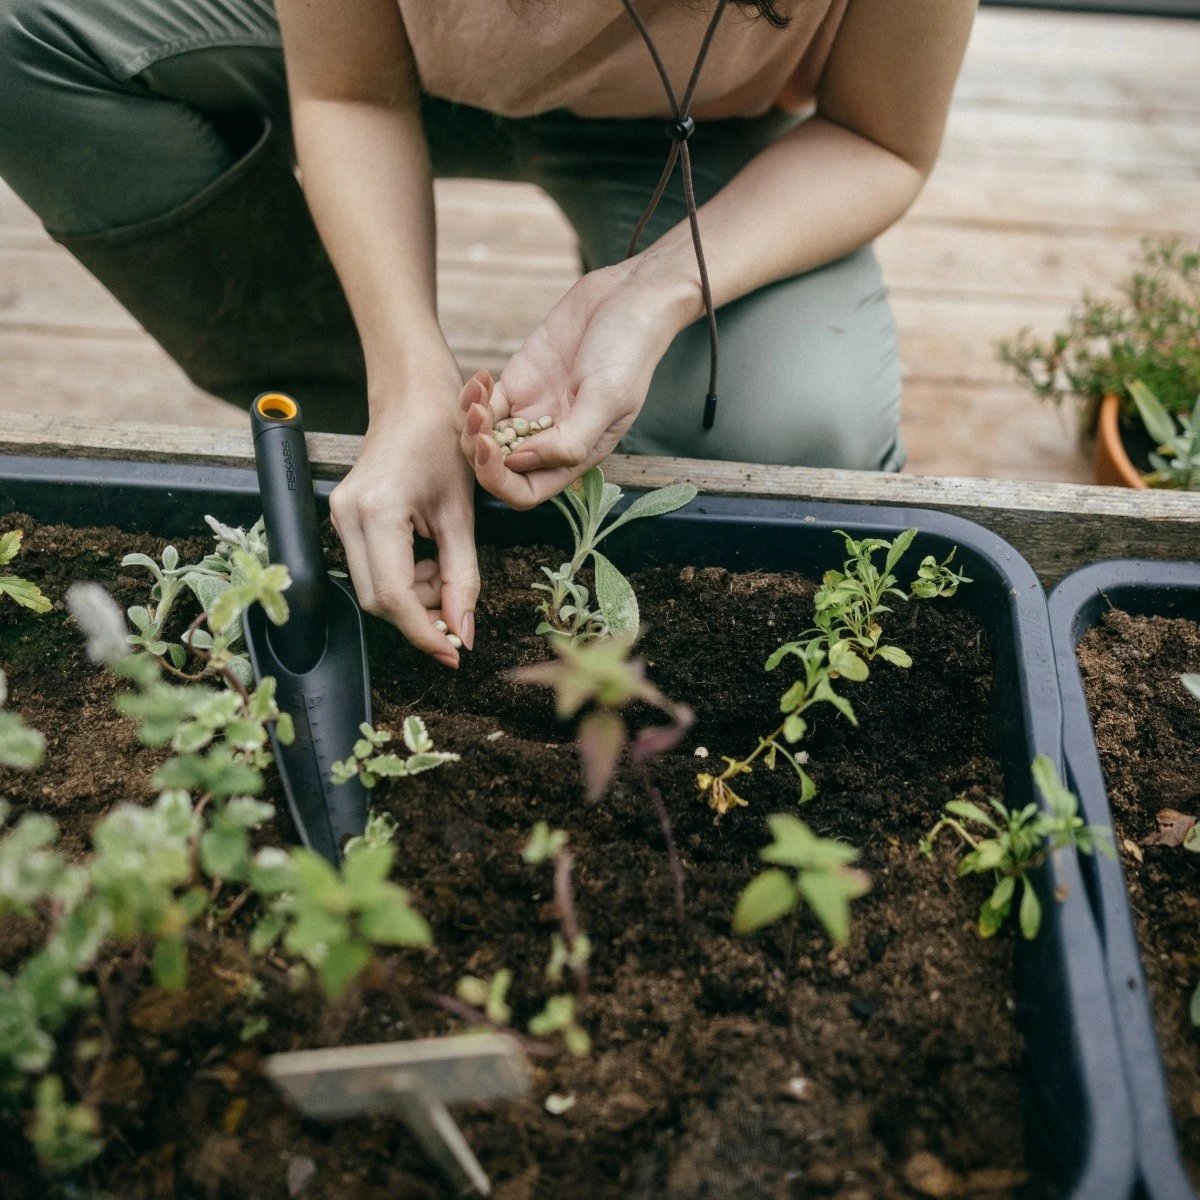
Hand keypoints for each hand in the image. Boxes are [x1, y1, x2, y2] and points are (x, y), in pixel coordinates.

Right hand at [330, 367, 478, 667]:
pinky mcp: (343, 516)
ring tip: (443, 569)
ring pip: (372, 588)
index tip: (454, 652)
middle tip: (456, 614)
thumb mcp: (463, 514)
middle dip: (419, 616)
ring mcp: (339, 516)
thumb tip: (464, 634)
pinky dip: (401, 577)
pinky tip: (426, 557)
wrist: (414, 398)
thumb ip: (463, 577)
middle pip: (377, 600)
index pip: (394, 596)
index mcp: (378, 511)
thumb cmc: (445, 442)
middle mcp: (347, 517)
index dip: (425, 631)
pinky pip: (369, 567)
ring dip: (412, 596)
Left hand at [459, 258, 698, 508]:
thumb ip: (568, 440)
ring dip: (471, 424)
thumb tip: (520, 462)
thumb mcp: (606, 399)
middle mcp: (551, 440)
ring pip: (486, 438)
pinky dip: (472, 396)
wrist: (630, 299)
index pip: (527, 491)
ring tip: (476, 395)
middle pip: (499, 468)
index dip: (501, 480)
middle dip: (479, 451)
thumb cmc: (629, 352)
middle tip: (477, 416)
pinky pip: (484, 404)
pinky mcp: (520, 382)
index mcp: (576, 455)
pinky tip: (480, 378)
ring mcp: (532, 411)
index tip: (491, 449)